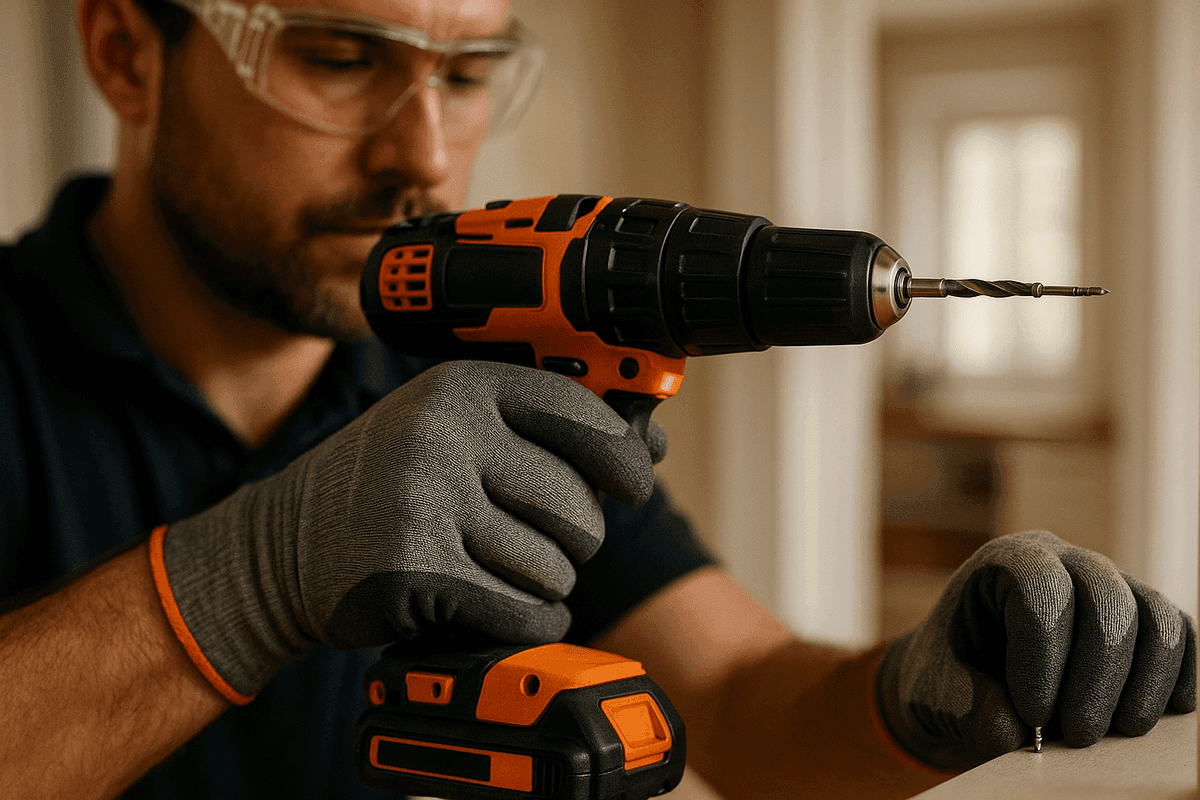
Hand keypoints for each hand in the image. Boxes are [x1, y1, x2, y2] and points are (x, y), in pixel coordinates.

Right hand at [150, 360, 656, 701]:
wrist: (280, 550)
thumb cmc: (385, 487)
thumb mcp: (449, 431)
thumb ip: (538, 431)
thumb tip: (651, 443)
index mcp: (460, 387)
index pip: (577, 412)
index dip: (620, 455)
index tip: (634, 483)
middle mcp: (442, 433)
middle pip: (576, 505)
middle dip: (572, 538)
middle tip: (533, 539)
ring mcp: (423, 501)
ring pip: (553, 568)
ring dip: (541, 585)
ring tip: (494, 571)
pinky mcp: (414, 571)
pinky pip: (520, 611)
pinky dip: (524, 621)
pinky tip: (495, 608)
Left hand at [875, 530, 1195, 770]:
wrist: (963, 677)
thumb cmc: (946, 674)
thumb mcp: (935, 690)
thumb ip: (970, 706)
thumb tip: (1014, 729)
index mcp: (1002, 562)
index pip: (1039, 588)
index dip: (1043, 654)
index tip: (1034, 714)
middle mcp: (1061, 559)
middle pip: (1106, 598)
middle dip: (1098, 675)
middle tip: (1079, 735)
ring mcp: (1106, 582)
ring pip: (1152, 615)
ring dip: (1142, 680)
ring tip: (1116, 733)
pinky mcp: (1138, 616)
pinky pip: (1176, 632)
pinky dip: (1173, 675)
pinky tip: (1148, 717)